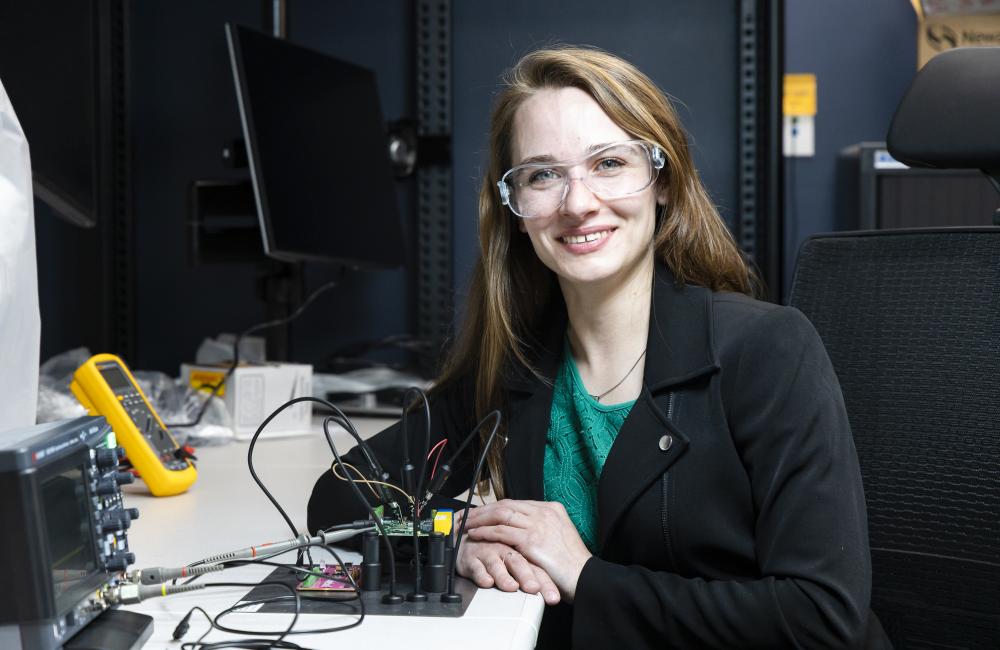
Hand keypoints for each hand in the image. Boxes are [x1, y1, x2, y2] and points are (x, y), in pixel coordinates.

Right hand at [456, 537, 560, 604]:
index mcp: (519, 552)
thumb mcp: (513, 561)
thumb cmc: (493, 551)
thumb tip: (549, 594)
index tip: (553, 598)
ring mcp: (488, 554)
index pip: (536, 569)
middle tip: (534, 588)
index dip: (546, 583)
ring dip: (504, 576)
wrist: (465, 538)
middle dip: (527, 576)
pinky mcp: (471, 559)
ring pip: (497, 564)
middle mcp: (505, 551)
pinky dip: (481, 575)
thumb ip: (530, 574)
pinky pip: (476, 567)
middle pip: (518, 562)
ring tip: (511, 587)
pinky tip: (487, 582)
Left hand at [458, 499, 591, 601]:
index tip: (482, 512)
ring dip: (480, 518)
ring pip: (501, 514)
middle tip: (468, 515)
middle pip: (506, 504)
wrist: (585, 576)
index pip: (516, 503)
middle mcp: (544, 512)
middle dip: (484, 509)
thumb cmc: (572, 563)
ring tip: (467, 523)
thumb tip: (521, 530)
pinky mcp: (532, 539)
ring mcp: (538, 524)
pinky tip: (476, 534)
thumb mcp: (559, 536)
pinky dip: (486, 531)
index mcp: (552, 508)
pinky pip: (501, 531)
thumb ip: (542, 529)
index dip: (496, 507)